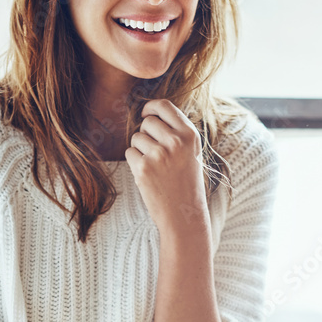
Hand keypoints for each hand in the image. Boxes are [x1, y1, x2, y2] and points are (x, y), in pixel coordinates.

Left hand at [125, 98, 209, 236]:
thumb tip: (152, 113)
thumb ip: (177, 132)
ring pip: (136, 138)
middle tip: (155, 152)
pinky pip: (130, 153)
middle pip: (147, 122)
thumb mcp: (192, 153)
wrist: (184, 214)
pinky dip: (135, 162)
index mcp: (189, 135)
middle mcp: (175, 141)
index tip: (146, 113)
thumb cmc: (187, 183)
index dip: (151, 107)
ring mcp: (158, 154)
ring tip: (155, 167)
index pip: (164, 106)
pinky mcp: (144, 168)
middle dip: (146, 133)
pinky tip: (148, 175)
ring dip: (140, 150)